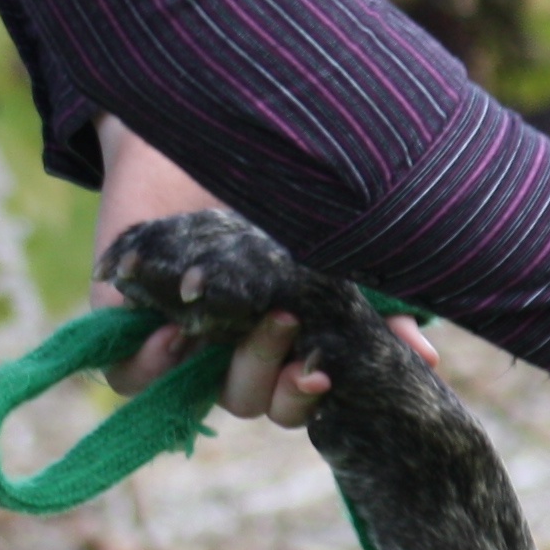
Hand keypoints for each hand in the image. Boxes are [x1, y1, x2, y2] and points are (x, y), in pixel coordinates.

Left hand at [91, 120, 433, 430]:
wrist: (187, 148)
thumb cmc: (266, 201)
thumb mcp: (324, 250)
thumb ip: (373, 304)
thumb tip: (425, 359)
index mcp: (281, 346)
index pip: (299, 401)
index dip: (307, 397)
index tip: (318, 372)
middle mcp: (232, 355)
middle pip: (254, 402)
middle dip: (268, 370)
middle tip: (280, 321)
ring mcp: (180, 346)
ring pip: (197, 394)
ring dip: (213, 363)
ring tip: (220, 326)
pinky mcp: (124, 330)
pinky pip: (129, 376)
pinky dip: (149, 362)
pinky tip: (171, 330)